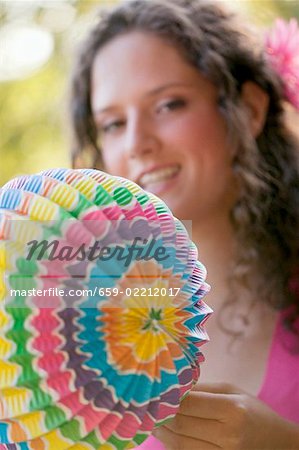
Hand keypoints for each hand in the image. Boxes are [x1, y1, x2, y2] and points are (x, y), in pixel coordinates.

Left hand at [153, 383, 298, 449]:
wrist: (278, 444)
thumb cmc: (253, 411)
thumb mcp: (232, 391)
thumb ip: (202, 389)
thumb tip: (172, 386)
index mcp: (232, 410)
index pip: (188, 403)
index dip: (167, 396)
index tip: (156, 389)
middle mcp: (228, 435)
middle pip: (180, 425)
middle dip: (159, 414)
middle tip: (147, 404)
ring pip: (179, 444)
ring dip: (161, 431)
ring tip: (152, 418)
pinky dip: (173, 444)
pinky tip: (167, 432)